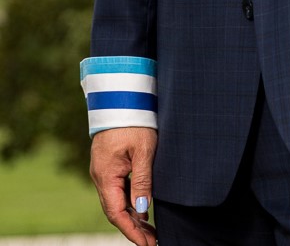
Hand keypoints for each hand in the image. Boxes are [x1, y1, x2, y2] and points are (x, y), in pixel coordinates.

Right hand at [90, 127, 157, 245]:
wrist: (121, 95)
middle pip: (115, 210)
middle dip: (133, 227)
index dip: (131, 231)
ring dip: (132, 215)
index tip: (147, 245)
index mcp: (105, 175)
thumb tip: (143, 211)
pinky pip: (117, 188)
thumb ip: (143, 181)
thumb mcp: (144, 150)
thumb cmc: (134, 120)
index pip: (116, 213)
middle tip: (153, 241)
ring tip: (151, 229)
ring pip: (116, 200)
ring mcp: (103, 169)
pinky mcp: (109, 162)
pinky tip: (142, 207)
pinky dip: (129, 201)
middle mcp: (100, 175)